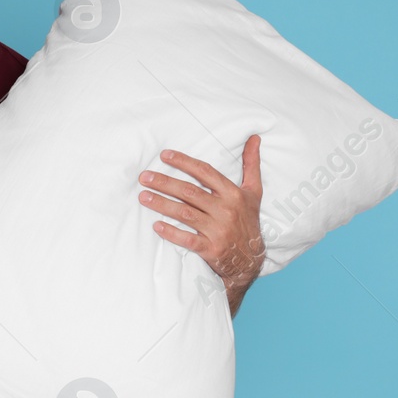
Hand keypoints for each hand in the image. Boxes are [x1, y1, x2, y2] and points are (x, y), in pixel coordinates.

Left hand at [138, 134, 264, 315]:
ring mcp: (218, 230)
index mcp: (233, 194)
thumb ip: (251, 164)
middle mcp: (226, 210)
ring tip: (143, 197)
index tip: (164, 155)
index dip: (184, 162)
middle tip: (144, 177)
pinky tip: (156, 225)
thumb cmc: (248, 220)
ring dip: (162, 204)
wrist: (251, 259)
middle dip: (165, 183)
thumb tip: (254, 138)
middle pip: (190, 192)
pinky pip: (188, 240)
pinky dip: (171, 233)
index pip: (205, 172)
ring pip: (185, 213)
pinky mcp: (211, 249)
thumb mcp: (254, 192)